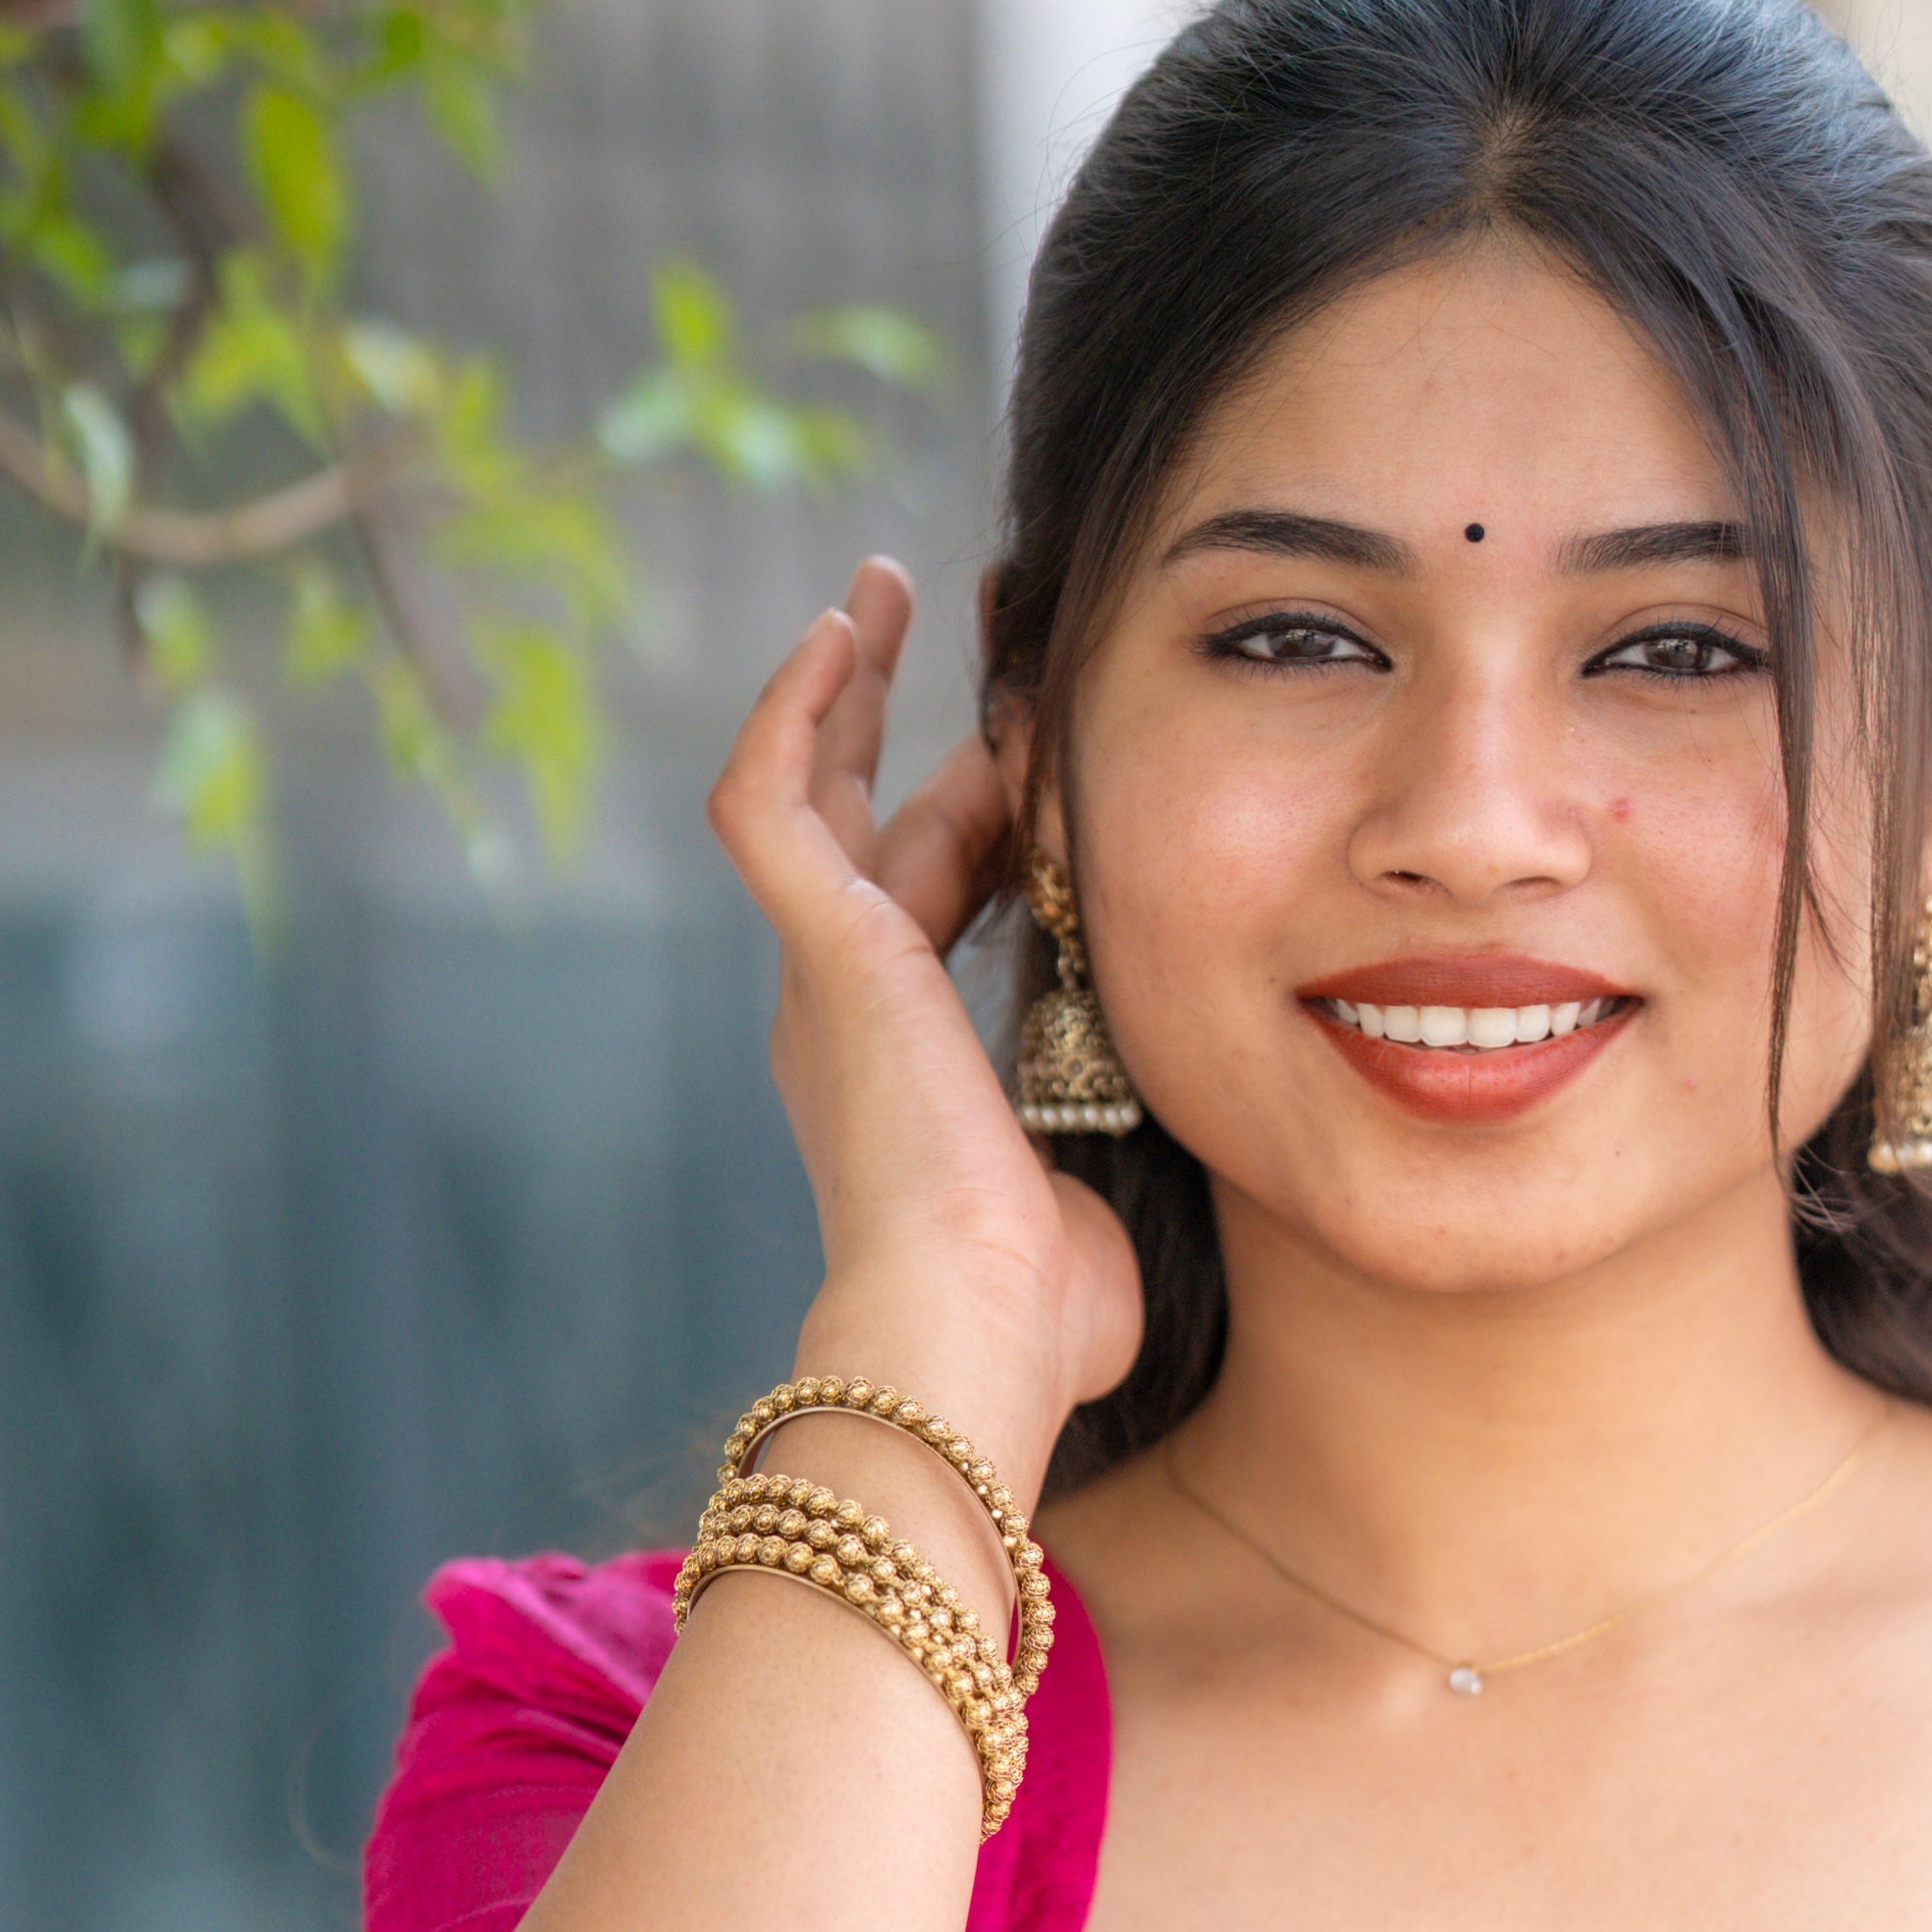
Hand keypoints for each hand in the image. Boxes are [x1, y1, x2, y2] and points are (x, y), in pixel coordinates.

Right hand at [705, 561, 1141, 1474]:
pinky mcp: (821, 952)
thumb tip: (1164, 1134)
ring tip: (883, 592)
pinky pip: (767, 798)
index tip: (1047, 748)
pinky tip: (836, 633)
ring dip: (846, 690)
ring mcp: (824, 979)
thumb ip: (1113, 1142)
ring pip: (821, 795)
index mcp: (902, 1066)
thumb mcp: (1097, 1193)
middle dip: (893, 722)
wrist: (973, 1339)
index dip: (988, 814)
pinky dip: (792, 711)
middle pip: (867, 828)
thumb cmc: (1041, 1321)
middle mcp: (844, 1013)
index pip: (933, 899)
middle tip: (928, 616)